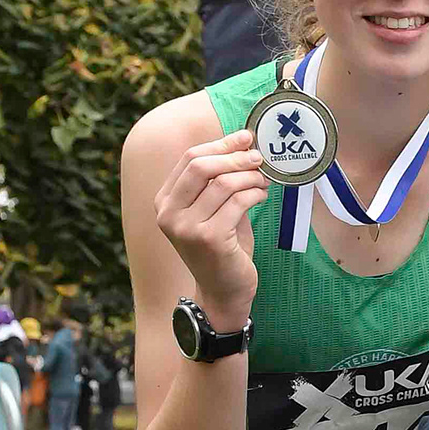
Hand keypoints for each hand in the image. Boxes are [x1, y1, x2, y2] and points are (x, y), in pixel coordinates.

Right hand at [155, 128, 264, 327]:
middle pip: (201, 165)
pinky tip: (263, 196)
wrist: (224, 292)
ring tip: (264, 180)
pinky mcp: (209, 238)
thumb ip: (219, 182)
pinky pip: (238, 202)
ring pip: (222, 183)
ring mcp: (187, 227)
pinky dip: (255, 194)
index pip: (189, 159)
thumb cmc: (222, 248)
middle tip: (258, 157)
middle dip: (234, 156)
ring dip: (249, 176)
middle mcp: (169, 213)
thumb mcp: (214, 210)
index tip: (244, 137)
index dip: (220, 144)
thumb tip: (242, 145)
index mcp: (165, 201)